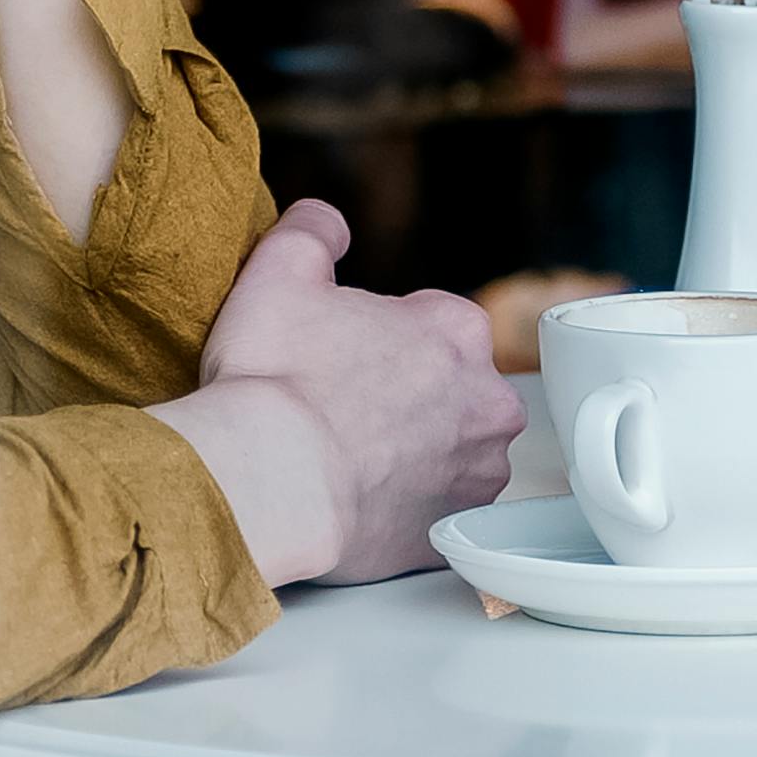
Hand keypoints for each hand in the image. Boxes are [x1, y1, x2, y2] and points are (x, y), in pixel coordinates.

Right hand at [157, 204, 520, 586]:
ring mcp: (475, 475)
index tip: (338, 357)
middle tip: (339, 409)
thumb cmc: (276, 376)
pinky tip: (354, 501)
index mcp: (456, 330)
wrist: (269, 477)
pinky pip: (430, 514)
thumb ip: (313, 231)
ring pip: (447, 454)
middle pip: (447, 389)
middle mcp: (487, 402)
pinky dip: (401, 508)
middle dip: (404, 396)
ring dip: (409, 454)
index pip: (430, 322)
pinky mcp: (450, 533)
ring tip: (344, 459)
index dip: (377, 337)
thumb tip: (328, 223)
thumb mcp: (280, 271)